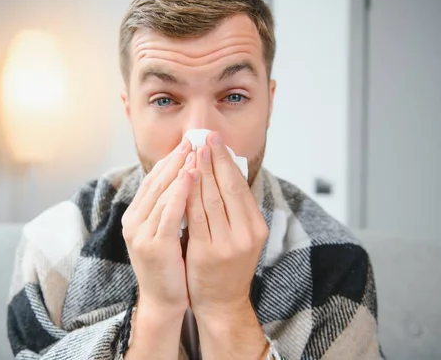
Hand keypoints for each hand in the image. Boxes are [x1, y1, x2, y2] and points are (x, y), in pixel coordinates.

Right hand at [122, 139, 194, 316]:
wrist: (163, 300)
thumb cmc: (170, 264)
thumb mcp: (165, 230)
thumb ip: (169, 207)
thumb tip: (184, 178)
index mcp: (134, 216)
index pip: (152, 181)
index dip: (169, 161)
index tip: (186, 144)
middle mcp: (133, 222)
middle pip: (156, 182)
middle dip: (175, 159)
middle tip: (192, 140)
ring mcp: (141, 234)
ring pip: (162, 194)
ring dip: (179, 170)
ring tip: (194, 152)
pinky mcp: (154, 245)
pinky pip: (169, 213)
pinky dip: (180, 192)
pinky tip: (192, 176)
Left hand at [185, 131, 268, 318]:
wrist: (222, 302)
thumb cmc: (228, 264)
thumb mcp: (240, 235)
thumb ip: (235, 208)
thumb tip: (226, 170)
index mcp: (257, 226)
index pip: (240, 186)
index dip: (227, 161)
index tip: (217, 141)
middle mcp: (247, 234)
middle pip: (228, 188)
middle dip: (215, 160)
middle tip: (205, 137)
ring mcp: (228, 244)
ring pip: (211, 199)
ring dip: (201, 172)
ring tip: (193, 151)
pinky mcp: (208, 252)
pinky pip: (196, 217)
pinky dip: (189, 194)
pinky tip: (183, 178)